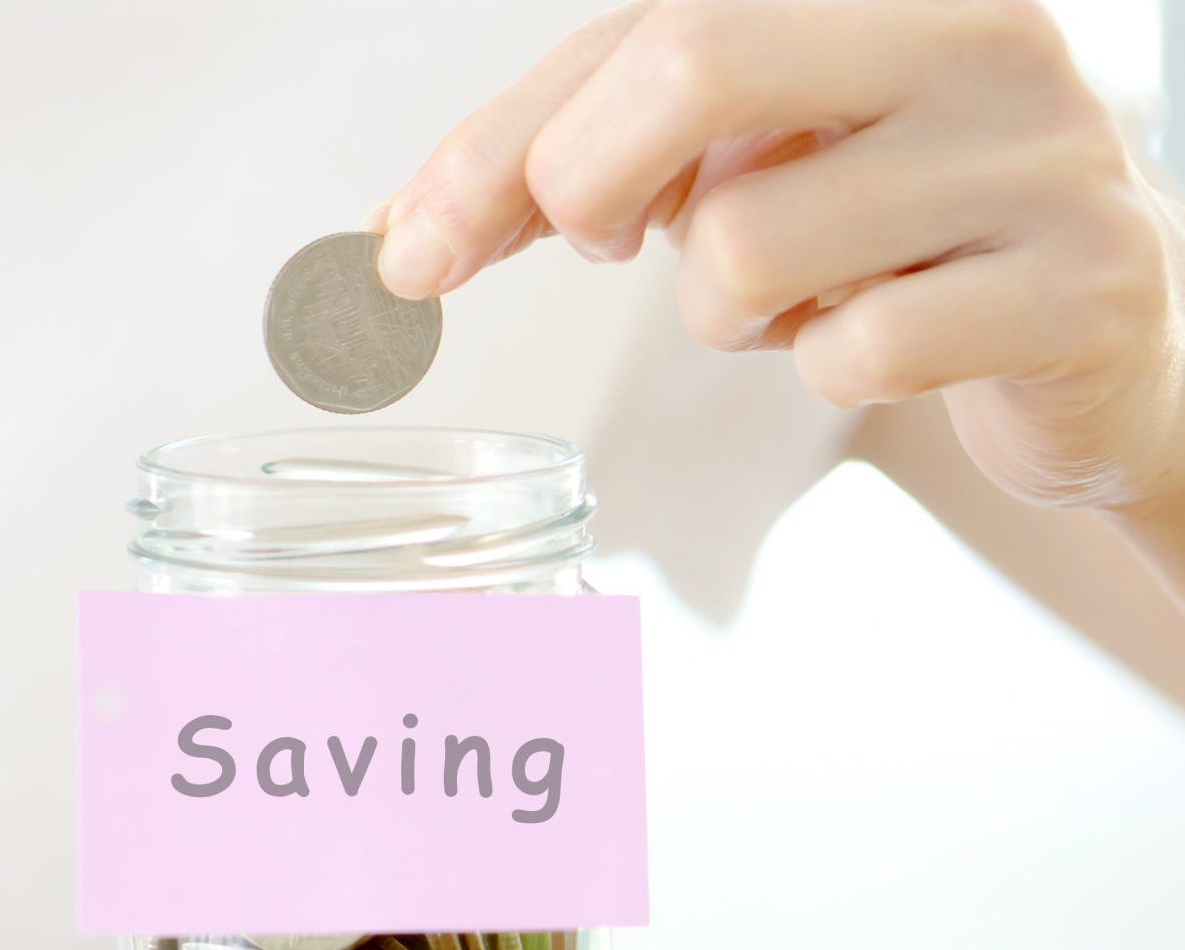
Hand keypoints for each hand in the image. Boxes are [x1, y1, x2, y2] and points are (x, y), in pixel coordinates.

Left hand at [369, 0, 1184, 524]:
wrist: (1092, 331)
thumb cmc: (886, 227)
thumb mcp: (733, 154)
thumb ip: (571, 163)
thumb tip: (401, 236)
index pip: (641, 31)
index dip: (499, 145)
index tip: (413, 249)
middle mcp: (974, 33)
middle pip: (690, 68)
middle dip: (586, 187)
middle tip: (608, 243)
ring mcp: (1039, 157)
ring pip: (749, 243)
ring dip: (726, 311)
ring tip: (801, 293)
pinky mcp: (1076, 288)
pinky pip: (856, 351)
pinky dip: (827, 371)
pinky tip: (882, 340)